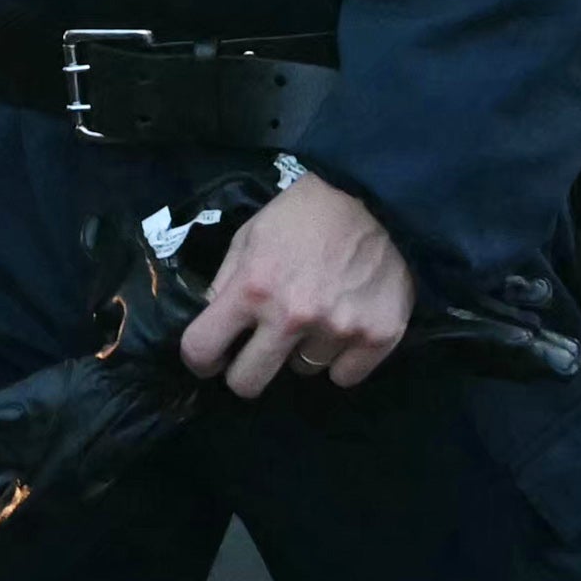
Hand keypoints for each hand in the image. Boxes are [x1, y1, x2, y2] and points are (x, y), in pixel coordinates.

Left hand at [176, 172, 414, 395]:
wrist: (380, 198)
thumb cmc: (305, 215)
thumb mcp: (251, 235)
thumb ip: (227, 282)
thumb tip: (212, 326)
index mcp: (252, 287)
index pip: (201, 349)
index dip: (200, 359)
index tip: (211, 358)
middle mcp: (291, 315)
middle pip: (248, 383)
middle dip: (245, 373)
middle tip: (259, 353)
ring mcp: (337, 330)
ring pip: (302, 371)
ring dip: (303, 351)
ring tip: (317, 316)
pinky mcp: (378, 337)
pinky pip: (344, 376)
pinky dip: (341, 359)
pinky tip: (345, 327)